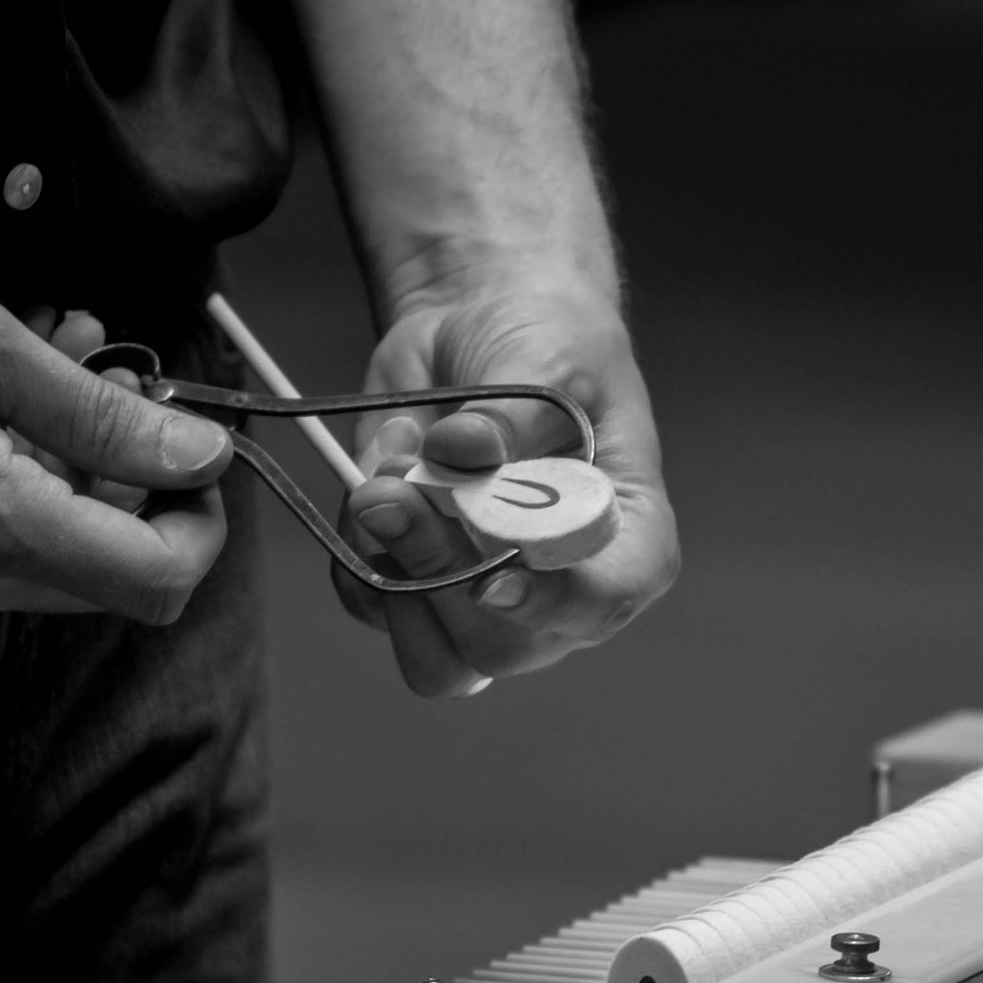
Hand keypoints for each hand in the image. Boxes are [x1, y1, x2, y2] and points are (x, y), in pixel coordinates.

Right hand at [0, 245, 232, 619]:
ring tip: (52, 352)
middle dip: (131, 477)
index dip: (200, 523)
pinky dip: (9, 474)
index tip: (195, 453)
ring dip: (68, 461)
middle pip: (103, 571)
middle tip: (115, 375)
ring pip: (41, 549)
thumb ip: (100, 414)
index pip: (154, 583)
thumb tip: (195, 452)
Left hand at [328, 285, 678, 695]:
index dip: (550, 604)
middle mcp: (558, 589)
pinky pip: (372, 605)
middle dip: (439, 571)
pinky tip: (381, 471)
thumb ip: (513, 415)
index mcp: (624, 539)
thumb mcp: (550, 358)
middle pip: (500, 646)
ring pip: (435, 658)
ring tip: (383, 483)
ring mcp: (485, 597)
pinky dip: (358, 546)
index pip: (603, 603)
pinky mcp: (415, 581)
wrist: (481, 323)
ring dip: (393, 575)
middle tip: (401, 487)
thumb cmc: (548, 342)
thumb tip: (463, 453)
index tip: (493, 578)